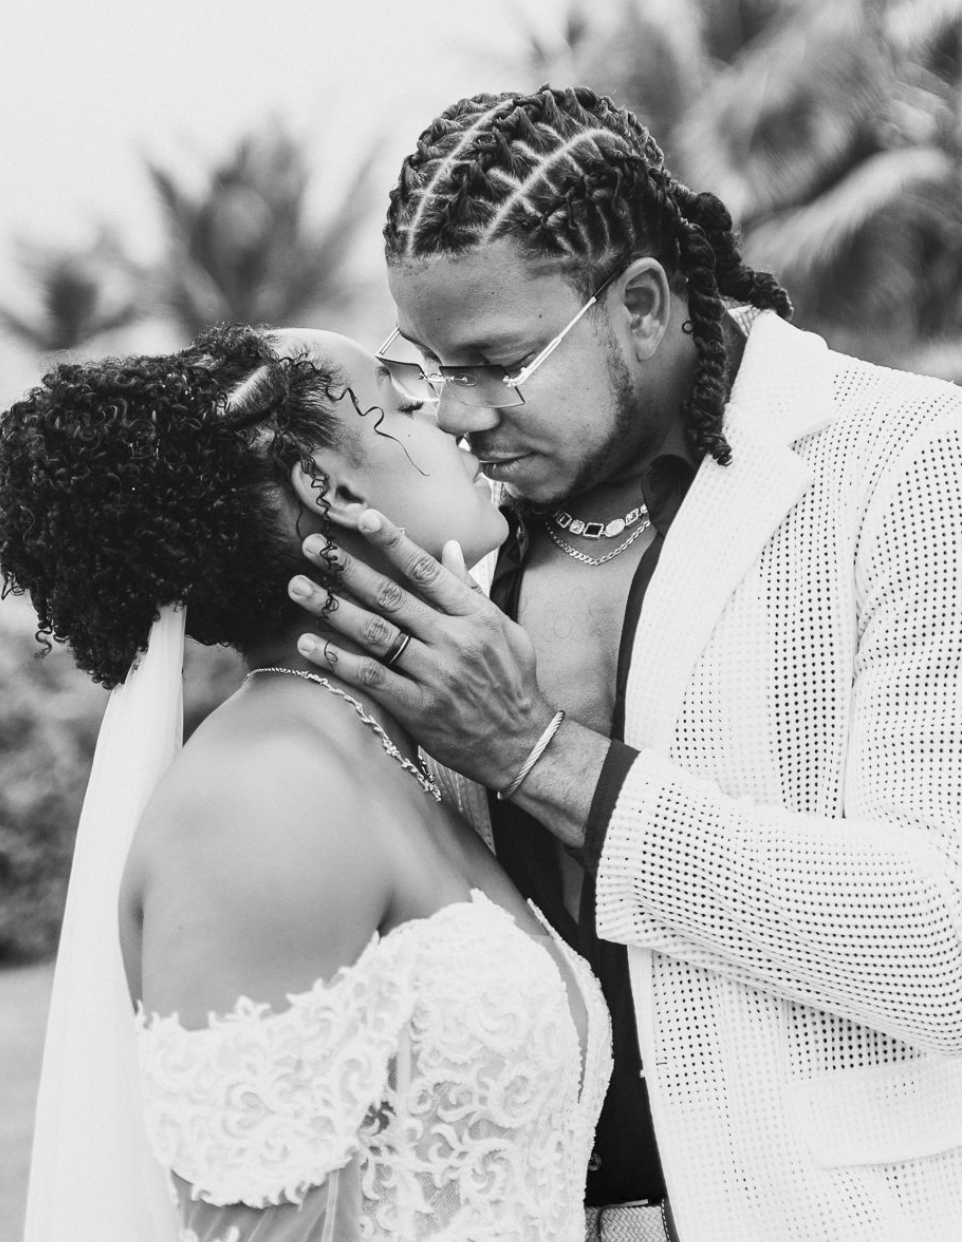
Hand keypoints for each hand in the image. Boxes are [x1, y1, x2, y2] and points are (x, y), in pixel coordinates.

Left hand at [289, 510, 555, 788]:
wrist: (522, 745)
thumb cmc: (514, 684)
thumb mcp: (505, 630)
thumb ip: (471, 590)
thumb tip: (449, 547)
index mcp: (476, 616)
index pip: (428, 570)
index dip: (393, 542)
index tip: (363, 517)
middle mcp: (454, 640)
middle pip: (392, 596)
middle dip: (349, 568)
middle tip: (314, 545)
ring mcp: (435, 674)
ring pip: (375, 633)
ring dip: (332, 608)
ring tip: (298, 588)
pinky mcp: (418, 708)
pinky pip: (371, 677)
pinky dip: (337, 660)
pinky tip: (307, 644)